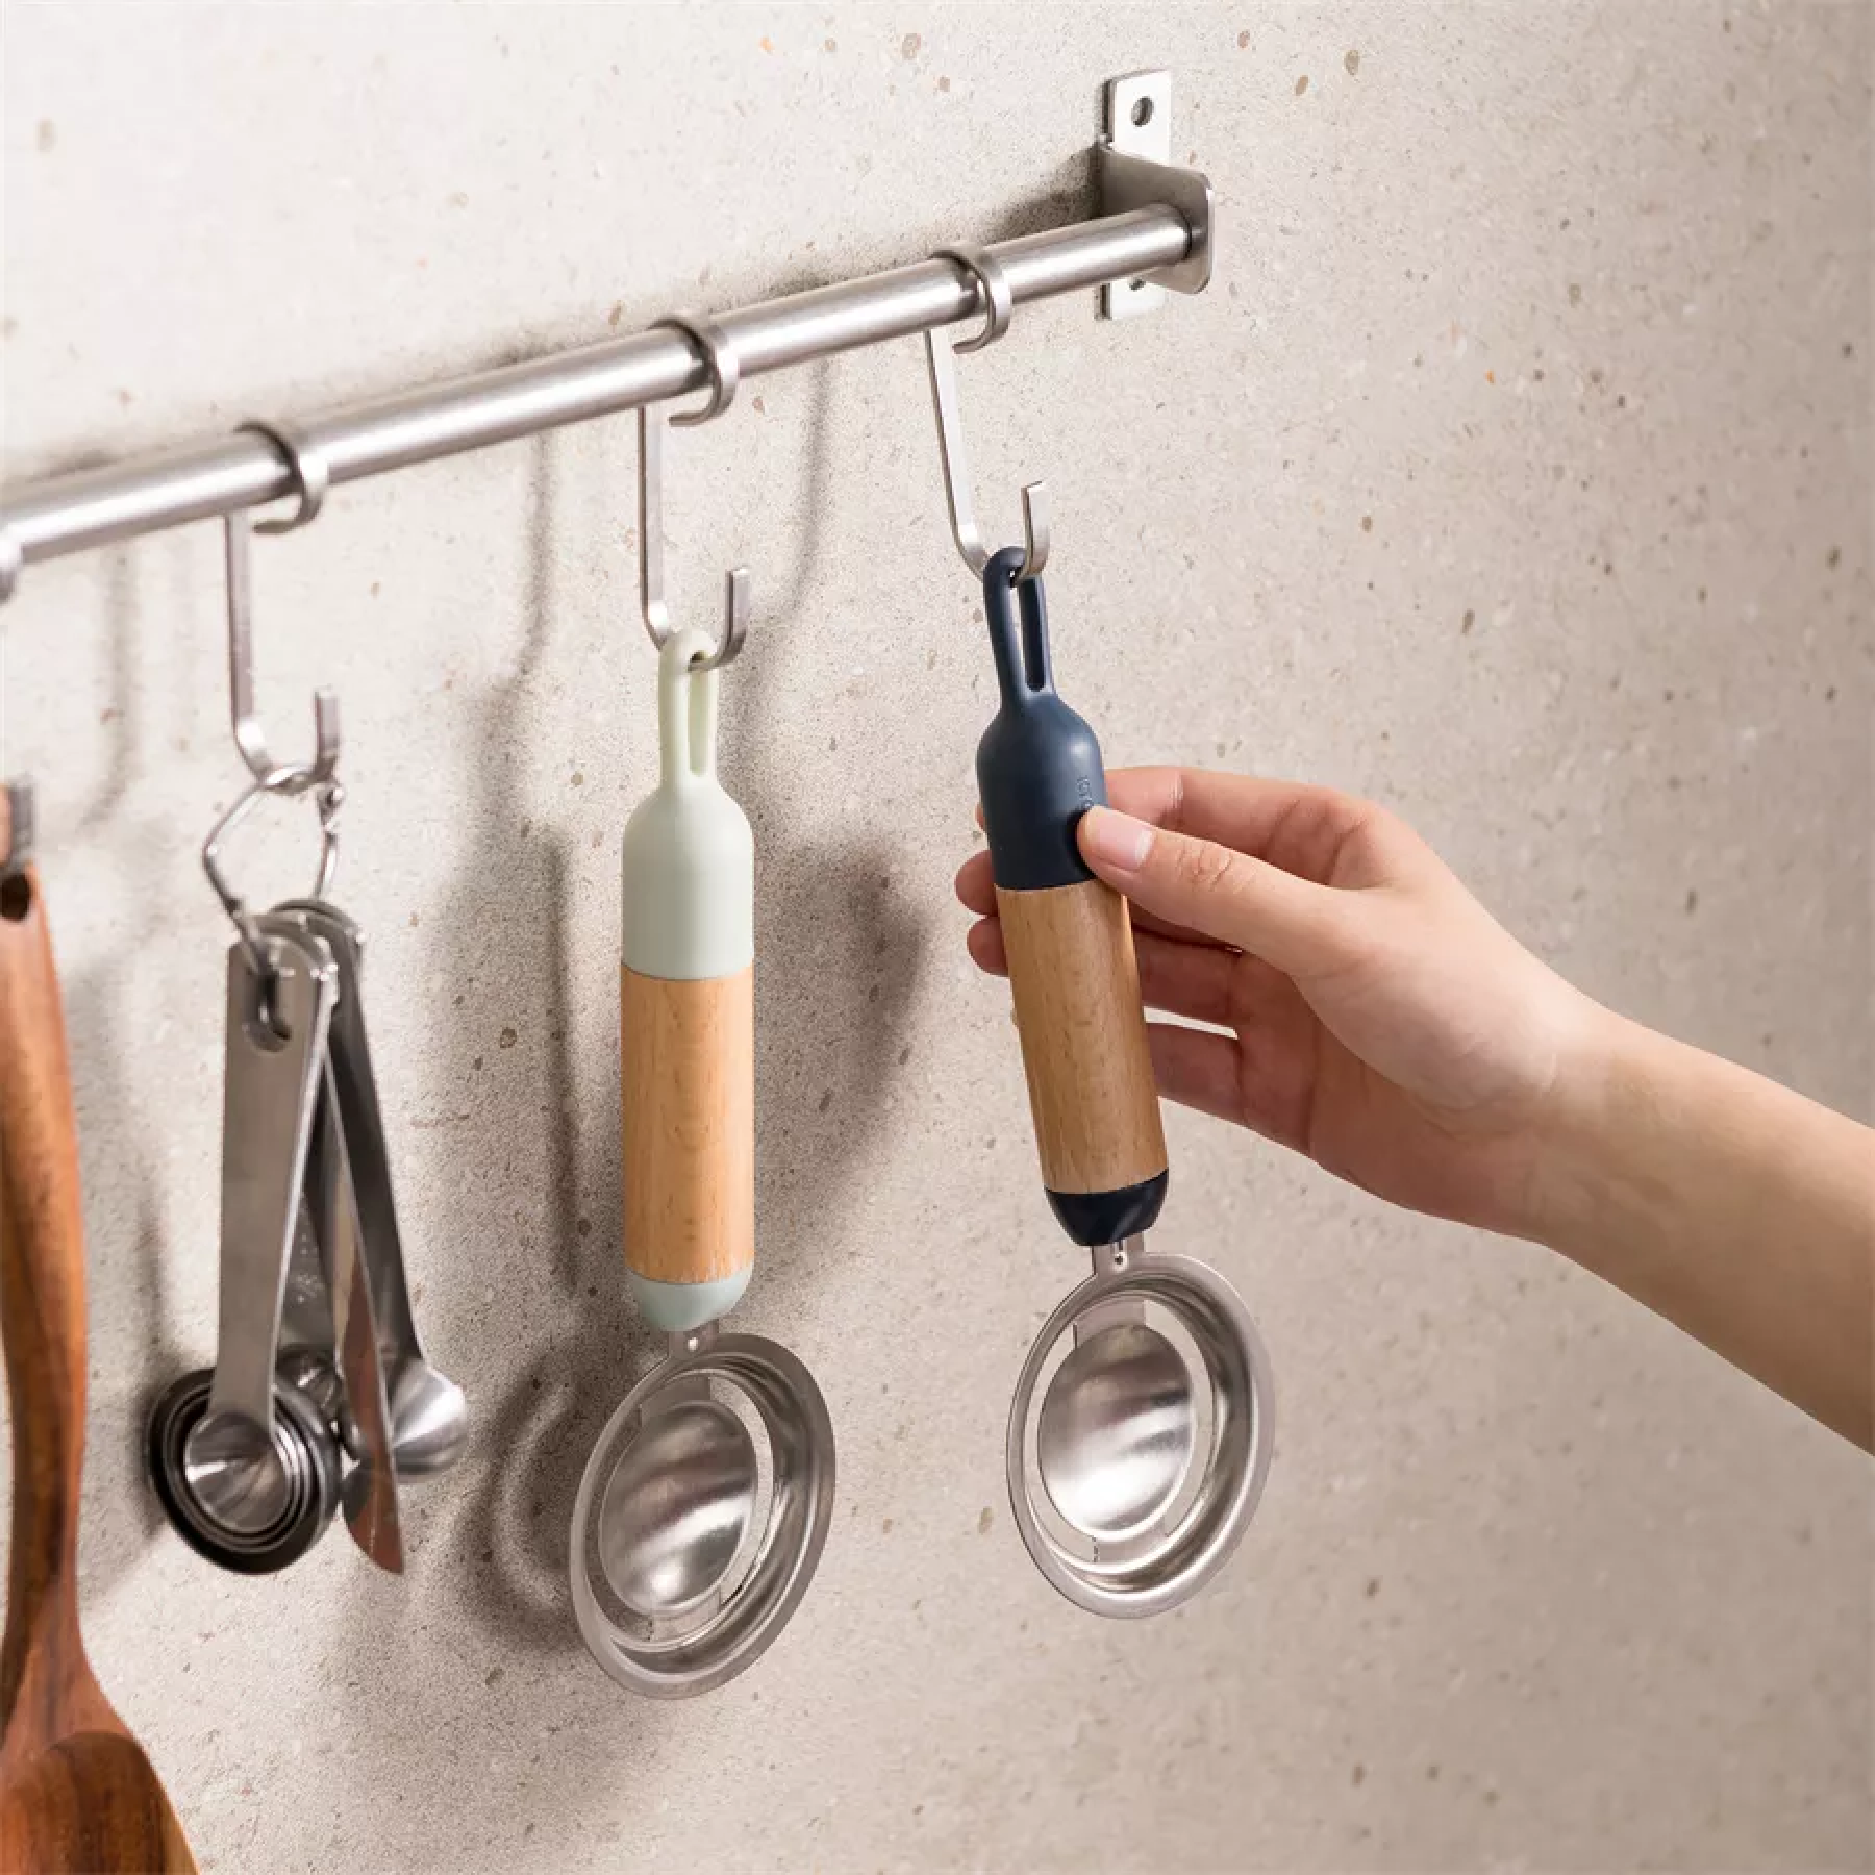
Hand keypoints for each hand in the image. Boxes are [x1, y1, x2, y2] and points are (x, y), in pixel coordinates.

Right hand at [955, 768, 1599, 1238]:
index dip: (1102, 810)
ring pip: (1154, 975)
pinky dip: (1119, 1051)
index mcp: (1316, 848)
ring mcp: (1272, 1000)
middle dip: (1072, 895)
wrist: (1543, 1138)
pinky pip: (1174, 1057)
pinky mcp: (1265, 1079)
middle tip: (992, 897)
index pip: (1187, 808)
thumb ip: (1215, 891)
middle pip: (1155, 894)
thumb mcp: (1340, 931)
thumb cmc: (1481, 1009)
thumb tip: (1110, 840)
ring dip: (1082, 970)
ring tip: (1003, 961)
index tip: (1029, 821)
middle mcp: (1286, 918)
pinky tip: (1067, 1038)